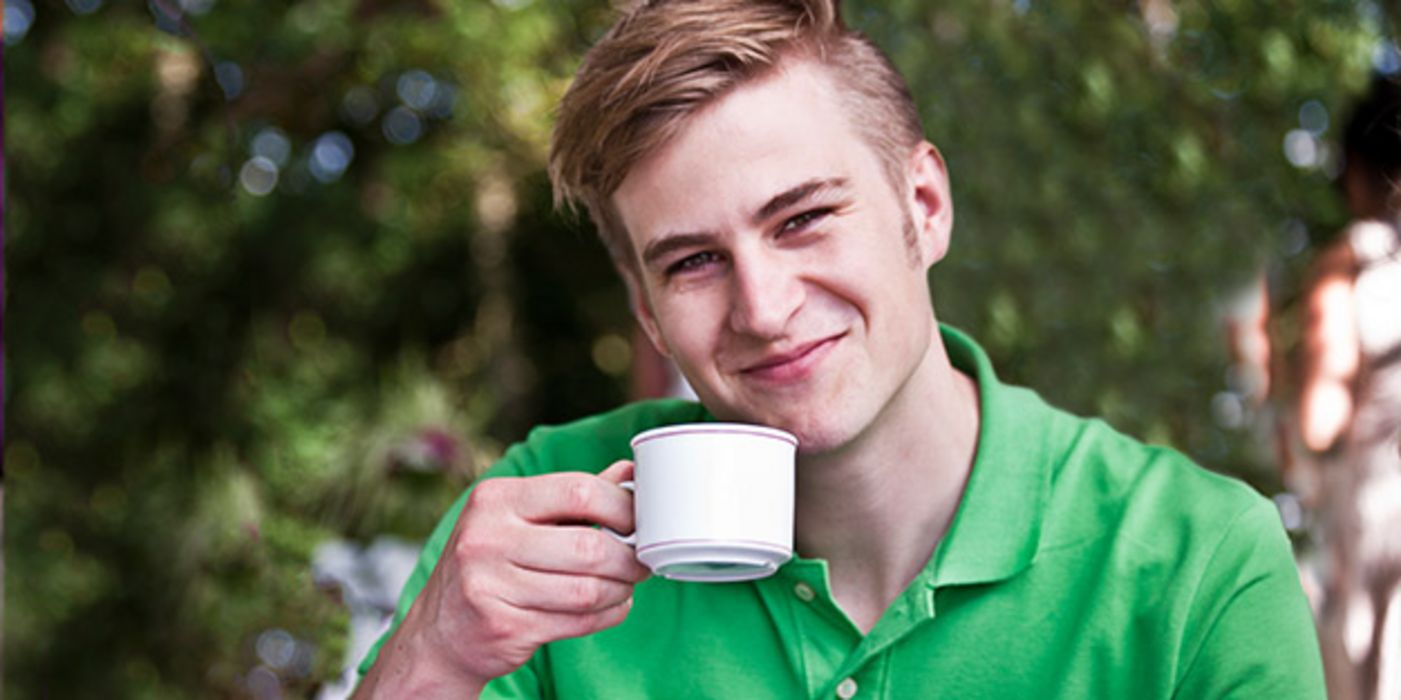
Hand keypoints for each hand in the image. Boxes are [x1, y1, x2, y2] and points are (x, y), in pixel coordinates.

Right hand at [355, 461, 648, 697]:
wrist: (441, 630)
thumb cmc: (491, 564)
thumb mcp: (519, 519)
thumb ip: (573, 497)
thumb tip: (629, 470)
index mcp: (495, 499)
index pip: (578, 491)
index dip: (622, 507)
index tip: (640, 522)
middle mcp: (487, 538)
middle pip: (589, 547)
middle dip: (629, 558)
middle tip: (641, 563)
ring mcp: (490, 586)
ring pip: (587, 590)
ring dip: (620, 590)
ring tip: (626, 586)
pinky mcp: (503, 627)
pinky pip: (577, 622)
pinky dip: (608, 615)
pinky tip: (612, 606)